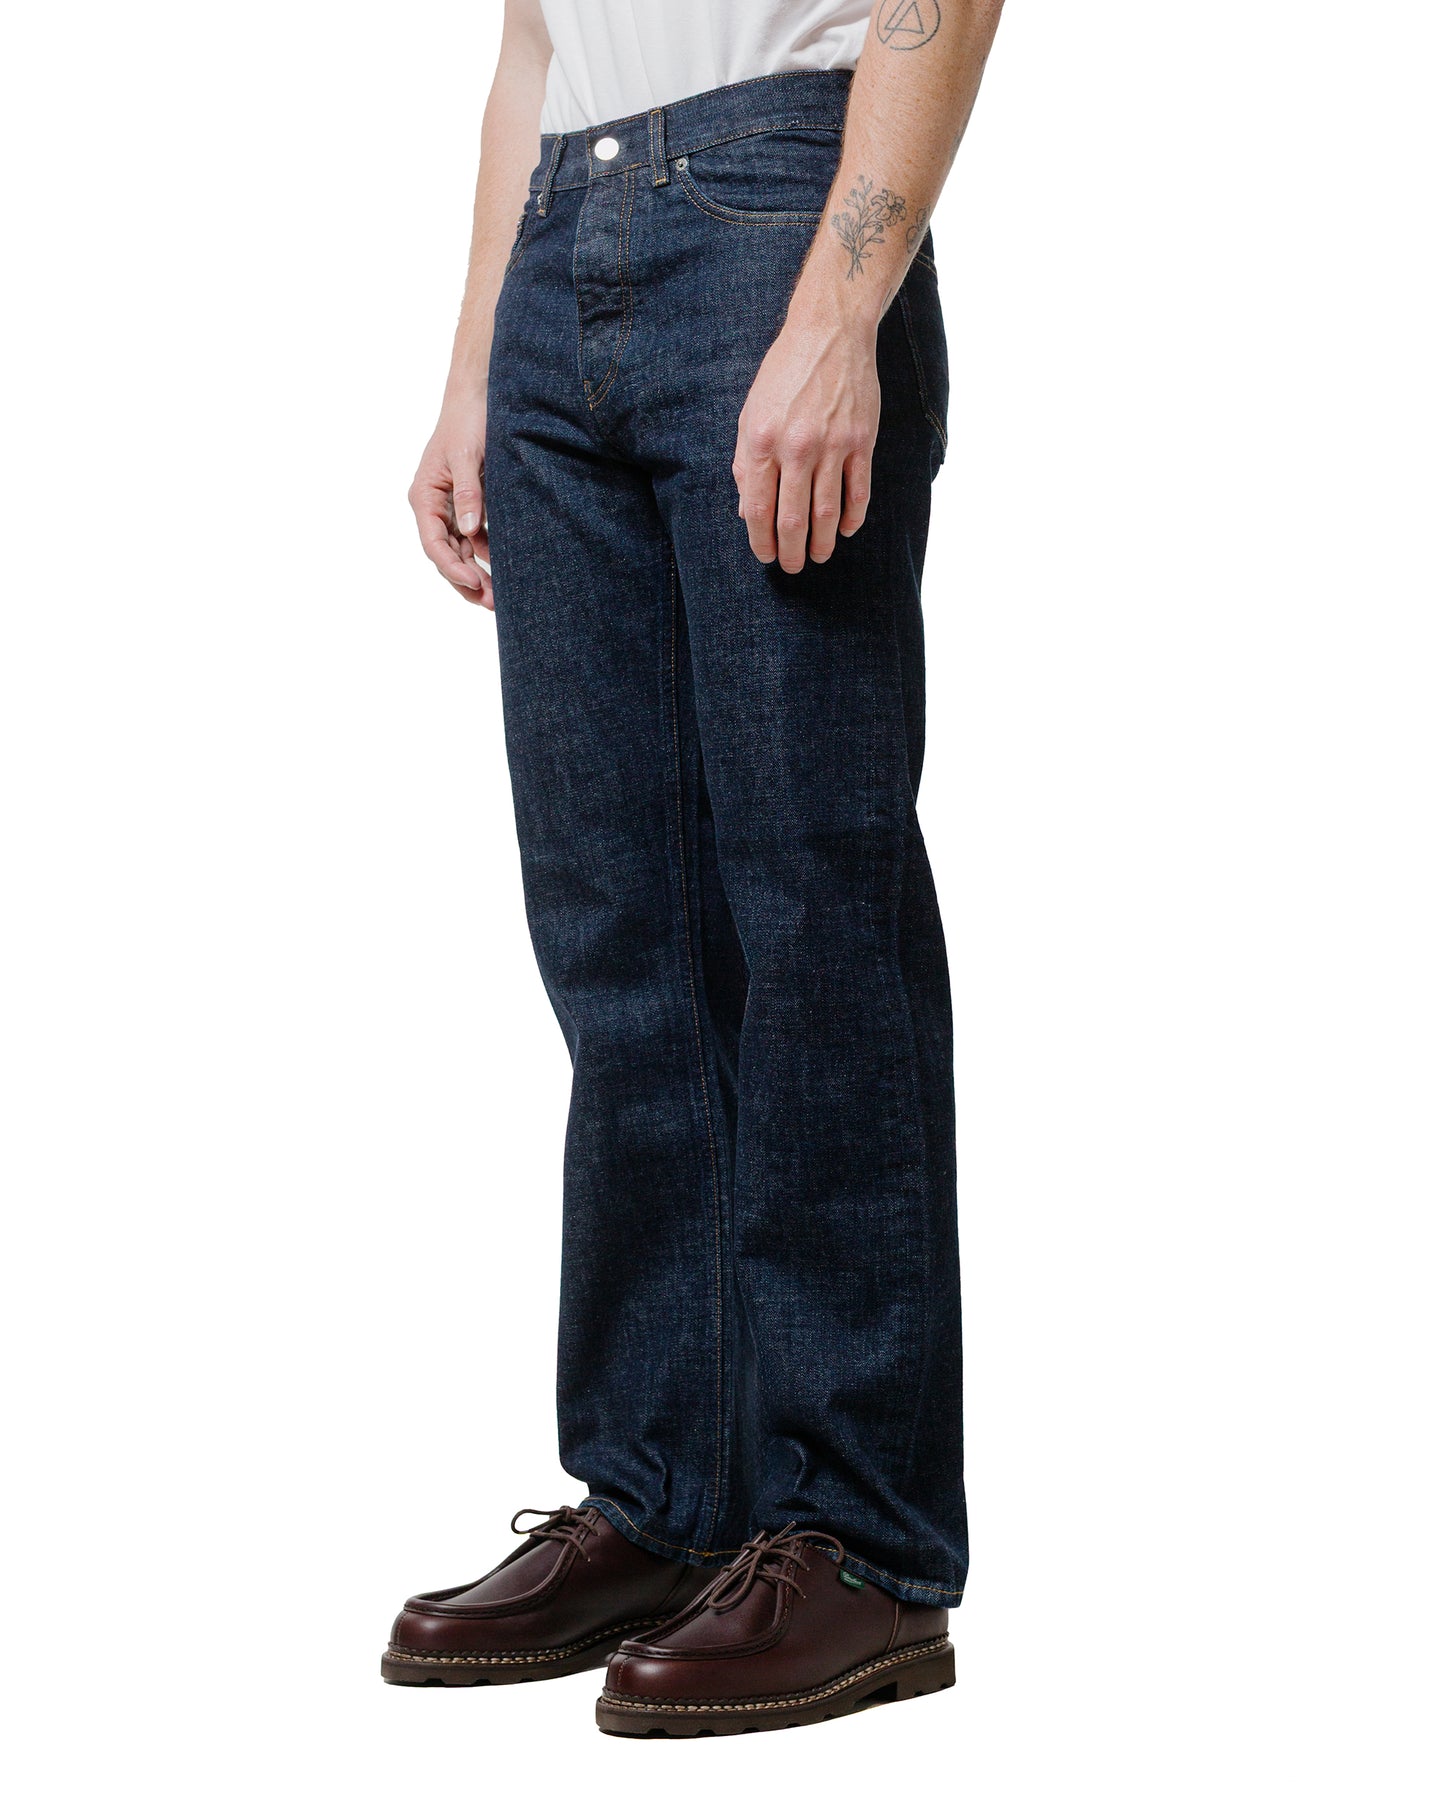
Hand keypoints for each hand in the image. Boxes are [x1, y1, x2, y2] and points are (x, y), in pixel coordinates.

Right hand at [408, 397, 491, 607]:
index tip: (475, 583)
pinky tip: (506, 569)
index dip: (452, 568)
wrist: (479, 397)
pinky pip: (476, 539)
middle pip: (447, 555)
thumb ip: (468, 493)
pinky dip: (488, 555)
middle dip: (467, 581)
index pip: (434, 544)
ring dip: (478, 573)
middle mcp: (434, 507)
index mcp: (424, 496)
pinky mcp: (470, 506)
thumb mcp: (466, 456)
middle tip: (493, 604)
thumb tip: (470, 530)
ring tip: (501, 597)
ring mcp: (451, 509)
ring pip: (461, 552)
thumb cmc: (468, 421)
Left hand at [733, 311, 879, 572]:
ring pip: (828, 512)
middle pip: (793, 518)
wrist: (829, 333)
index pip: (758, 509)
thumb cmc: (784, 374)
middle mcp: (797, 447)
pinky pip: (859, 491)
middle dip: (791, 551)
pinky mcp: (862, 441)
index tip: (765, 556)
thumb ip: (746, 464)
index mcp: (762, 441)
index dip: (760, 540)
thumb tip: (748, 511)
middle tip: (792, 567)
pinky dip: (854, 517)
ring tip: (820, 556)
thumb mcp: (750, 414)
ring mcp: (833, 445)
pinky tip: (848, 530)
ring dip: (824, 542)